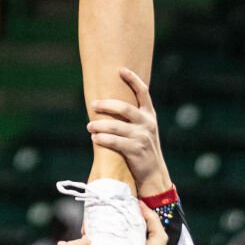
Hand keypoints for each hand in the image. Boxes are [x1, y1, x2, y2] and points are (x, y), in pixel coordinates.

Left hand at [87, 68, 170, 195]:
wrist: (155, 174)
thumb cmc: (144, 148)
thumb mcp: (144, 129)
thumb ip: (134, 116)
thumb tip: (110, 103)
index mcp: (149, 115)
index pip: (143, 92)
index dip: (133, 79)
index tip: (121, 69)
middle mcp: (147, 123)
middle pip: (125, 108)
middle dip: (106, 105)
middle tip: (93, 104)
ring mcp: (142, 137)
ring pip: (116, 126)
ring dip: (100, 125)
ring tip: (89, 126)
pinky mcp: (136, 150)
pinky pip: (115, 142)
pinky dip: (103, 139)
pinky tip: (95, 138)